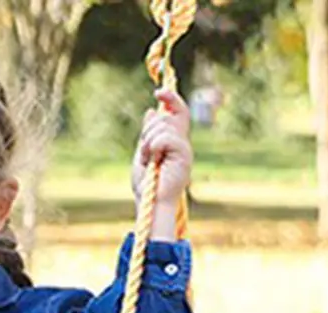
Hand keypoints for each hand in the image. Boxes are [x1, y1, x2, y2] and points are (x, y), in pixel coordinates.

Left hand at [131, 89, 192, 213]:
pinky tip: (152, 160)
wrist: (151, 204)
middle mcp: (182, 143)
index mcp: (174, 142)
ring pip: (164, 125)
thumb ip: (147, 134)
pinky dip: (153, 147)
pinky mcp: (184, 155)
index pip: (178, 112)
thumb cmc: (146, 185)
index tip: (158, 93)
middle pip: (166, 117)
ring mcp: (184, 149)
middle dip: (148, 130)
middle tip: (145, 152)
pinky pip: (165, 138)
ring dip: (148, 142)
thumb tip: (151, 111)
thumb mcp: (143, 153)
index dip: (170, 99)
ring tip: (148, 160)